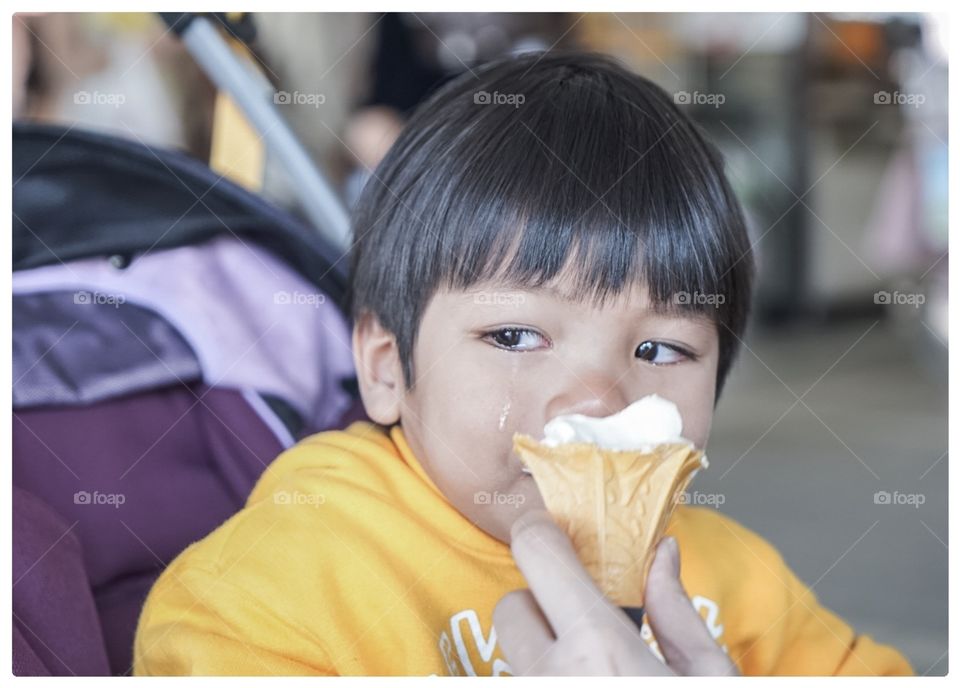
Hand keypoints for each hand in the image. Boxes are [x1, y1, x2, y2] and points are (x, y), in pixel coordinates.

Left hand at [493, 509, 738, 675]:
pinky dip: (547, 677)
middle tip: (587, 623)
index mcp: (599, 650)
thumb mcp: (711, 676)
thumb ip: (677, 612)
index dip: (540, 531)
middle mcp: (551, 679)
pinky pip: (523, 682)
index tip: (555, 531)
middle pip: (511, 607)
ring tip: (594, 668)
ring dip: (543, 650)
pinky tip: (590, 686)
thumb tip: (662, 553)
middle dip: (542, 606)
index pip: (536, 553)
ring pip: (513, 655)